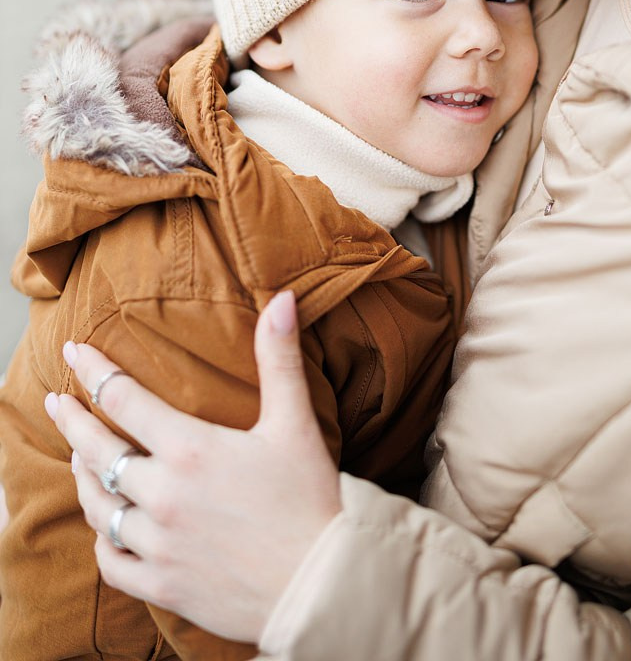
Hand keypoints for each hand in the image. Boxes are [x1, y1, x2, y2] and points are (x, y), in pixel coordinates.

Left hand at [46, 292, 341, 643]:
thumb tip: (281, 298)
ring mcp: (159, 543)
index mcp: (191, 449)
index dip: (94, 371)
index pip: (123, 399)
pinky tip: (105, 528)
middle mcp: (164, 495)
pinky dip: (103, 542)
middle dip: (72, 420)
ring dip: (84, 477)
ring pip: (100, 506)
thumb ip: (279, 357)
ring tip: (78, 458)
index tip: (74, 351)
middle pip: (98, 450)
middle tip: (54, 400)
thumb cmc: (311, 498)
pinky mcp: (163, 584)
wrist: (323, 583)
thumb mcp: (295, 421)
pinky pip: (112, 563)